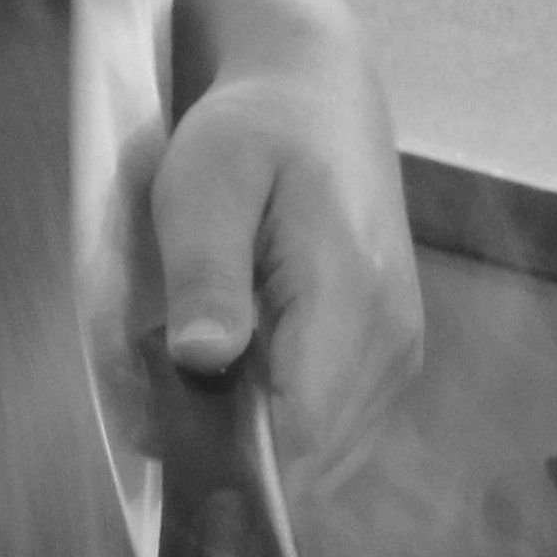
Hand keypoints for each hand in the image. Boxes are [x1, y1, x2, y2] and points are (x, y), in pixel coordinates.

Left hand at [123, 1, 416, 485]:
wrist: (313, 97)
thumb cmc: (251, 135)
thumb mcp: (204, 184)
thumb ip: (205, 275)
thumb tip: (202, 360)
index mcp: (354, 295)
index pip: (303, 431)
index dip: (230, 458)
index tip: (160, 438)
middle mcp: (394, 340)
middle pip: (312, 459)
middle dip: (230, 451)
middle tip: (157, 401)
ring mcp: (399, 355)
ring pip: (322, 457)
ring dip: (253, 439)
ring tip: (195, 374)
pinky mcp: (390, 359)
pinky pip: (332, 430)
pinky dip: (278, 421)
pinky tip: (235, 373)